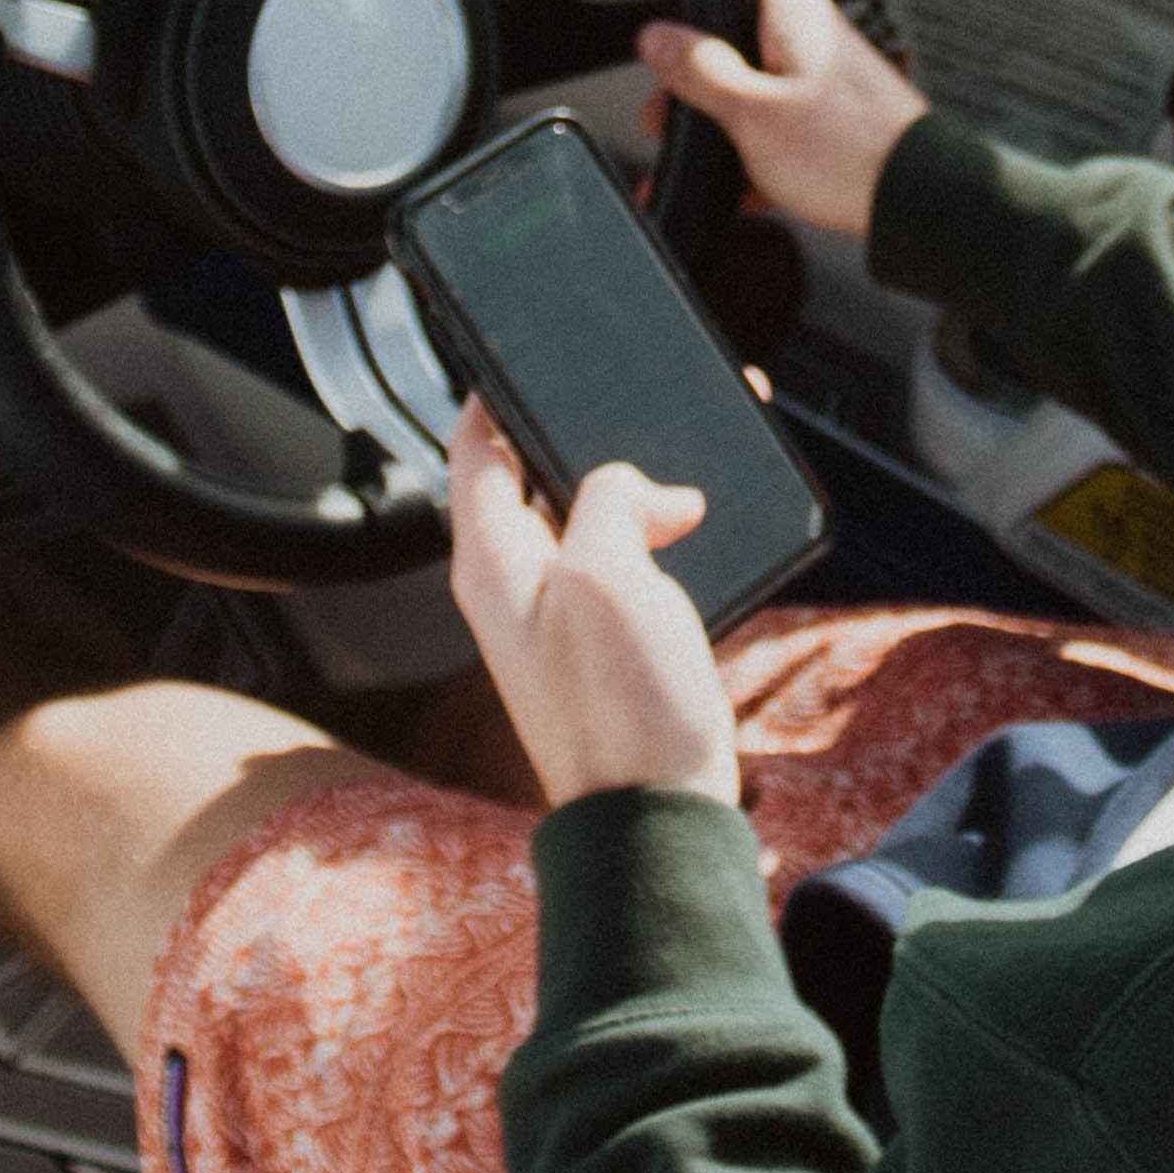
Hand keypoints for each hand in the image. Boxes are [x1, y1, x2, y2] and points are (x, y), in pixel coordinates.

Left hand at [446, 397, 739, 809]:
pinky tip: (700, 523)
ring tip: (688, 457)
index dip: (494, 398)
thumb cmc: (621, 707)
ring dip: (634, 483)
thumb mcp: (605, 574)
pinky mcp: (608, 645)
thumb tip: (638, 490)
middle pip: (537, 481)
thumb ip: (606, 501)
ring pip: (592, 519)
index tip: (516, 355)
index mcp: (492, 561)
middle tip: (630, 396)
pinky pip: (626, 563)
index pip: (473, 454)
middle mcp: (517, 585)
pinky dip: (657, 531)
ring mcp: (563, 618)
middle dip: (586, 436)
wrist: (656, 817)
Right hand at [640, 0, 926, 239]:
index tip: (683, 17)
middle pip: (748, 40)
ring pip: (765, 92)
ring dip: (730, 125)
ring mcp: (834, 86)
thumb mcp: (751, 111)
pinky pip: (788, 134)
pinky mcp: (844, 128)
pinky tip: (743, 193)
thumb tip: (658, 38)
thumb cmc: (848, 152)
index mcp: (796, 19)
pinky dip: (761, 158)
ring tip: (703, 162)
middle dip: (705, 78)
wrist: (918, 204)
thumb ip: (701, 71)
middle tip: (674, 109)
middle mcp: (819, 43)